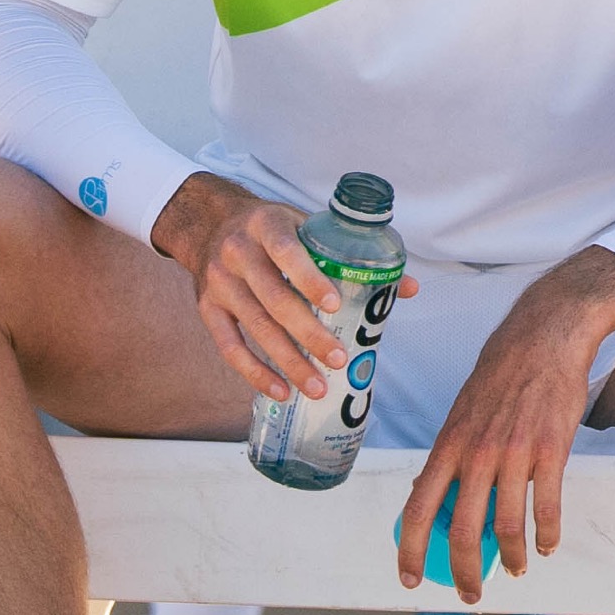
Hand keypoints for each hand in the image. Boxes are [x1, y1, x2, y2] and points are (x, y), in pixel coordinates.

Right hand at [156, 172, 342, 405]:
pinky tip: (281, 390)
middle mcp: (238, 252)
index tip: (336, 305)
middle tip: (338, 359)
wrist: (211, 224)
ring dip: (288, 361)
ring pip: (255, 327)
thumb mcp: (307, 226)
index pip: (288, 251)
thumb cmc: (273, 229)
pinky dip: (255, 372)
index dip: (310, 279)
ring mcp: (219, 282)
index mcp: (267, 224)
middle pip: (274, 299)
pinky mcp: (206, 307)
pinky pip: (229, 346)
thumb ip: (352, 254)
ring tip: (317, 386)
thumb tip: (408, 288)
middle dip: (308, 333)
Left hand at [395, 249, 614, 601]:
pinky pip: (547, 507)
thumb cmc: (500, 378)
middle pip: (463, 530)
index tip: (409, 579)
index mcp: (448, 445)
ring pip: (508, 526)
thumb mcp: (462, 414)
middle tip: (470, 594)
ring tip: (515, 569)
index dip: (409, 549)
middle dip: (465, 572)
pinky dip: (546, 536)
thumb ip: (452, 456)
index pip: (418, 508)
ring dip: (512, 558)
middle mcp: (476, 453)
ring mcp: (514, 453)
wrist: (544, 340)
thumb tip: (436, 498)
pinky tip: (546, 546)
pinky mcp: (550, 451)